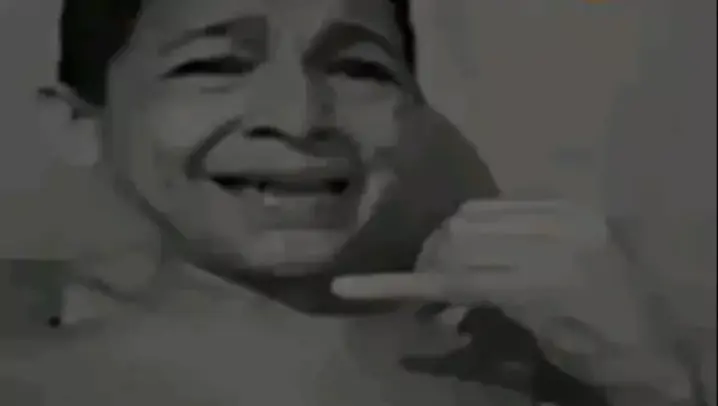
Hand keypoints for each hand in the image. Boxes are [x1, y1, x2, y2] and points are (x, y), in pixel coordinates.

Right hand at [332, 200, 670, 391]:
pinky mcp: (573, 207)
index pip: (457, 277)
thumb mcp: (530, 348)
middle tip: (423, 283)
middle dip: (429, 258)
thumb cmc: (591, 356)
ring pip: (475, 213)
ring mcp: (566, 218)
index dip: (411, 283)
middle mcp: (555, 242)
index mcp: (545, 288)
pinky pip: (506, 200)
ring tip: (450, 260)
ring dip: (450, 236)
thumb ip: (479, 316)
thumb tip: (431, 300)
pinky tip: (483, 242)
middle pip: (459, 236)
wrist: (655, 343)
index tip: (358, 283)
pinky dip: (481, 221)